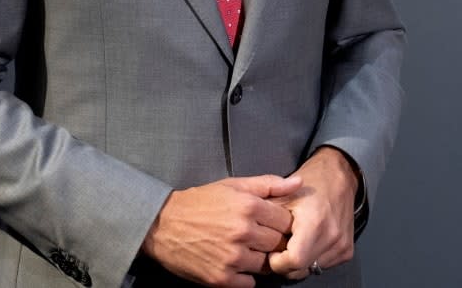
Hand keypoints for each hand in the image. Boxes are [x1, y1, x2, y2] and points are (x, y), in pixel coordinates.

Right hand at [141, 174, 301, 287]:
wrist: (163, 225)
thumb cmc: (200, 202)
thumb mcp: (234, 185)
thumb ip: (269, 184)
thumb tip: (299, 183)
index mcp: (249, 207)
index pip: (286, 220)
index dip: (280, 221)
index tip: (271, 222)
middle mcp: (243, 233)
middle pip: (278, 244)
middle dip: (272, 240)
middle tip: (259, 236)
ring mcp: (232, 258)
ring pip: (265, 265)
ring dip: (259, 258)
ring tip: (245, 248)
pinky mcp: (221, 279)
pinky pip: (249, 283)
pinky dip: (245, 275)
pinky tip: (234, 262)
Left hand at [267, 147, 358, 279]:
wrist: (338, 175)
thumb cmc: (309, 183)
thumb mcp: (281, 195)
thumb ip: (266, 219)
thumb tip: (254, 242)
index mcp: (315, 222)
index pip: (294, 261)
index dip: (277, 261)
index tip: (272, 251)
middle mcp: (332, 236)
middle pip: (301, 270)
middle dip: (285, 264)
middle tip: (280, 246)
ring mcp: (342, 245)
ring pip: (311, 270)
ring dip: (299, 263)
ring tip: (294, 241)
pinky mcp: (347, 250)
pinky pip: (323, 266)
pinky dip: (312, 259)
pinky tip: (308, 242)